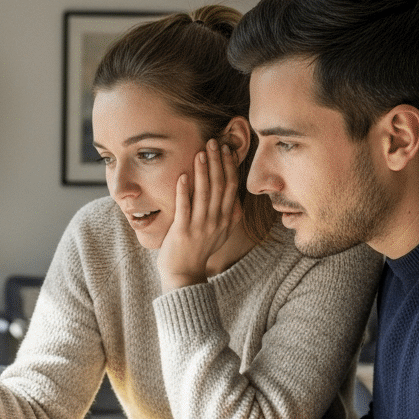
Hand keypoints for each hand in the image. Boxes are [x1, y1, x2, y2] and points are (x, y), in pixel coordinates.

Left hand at [156, 138, 241, 290]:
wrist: (185, 275)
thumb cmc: (199, 251)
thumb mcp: (220, 233)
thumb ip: (228, 215)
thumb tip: (235, 199)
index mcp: (226, 220)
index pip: (231, 188)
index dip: (229, 167)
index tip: (226, 149)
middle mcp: (216, 221)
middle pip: (219, 186)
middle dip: (217, 163)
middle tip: (213, 142)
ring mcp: (200, 226)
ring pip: (204, 194)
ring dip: (202, 172)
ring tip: (200, 153)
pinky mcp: (182, 231)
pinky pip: (184, 208)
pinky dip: (184, 191)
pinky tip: (182, 176)